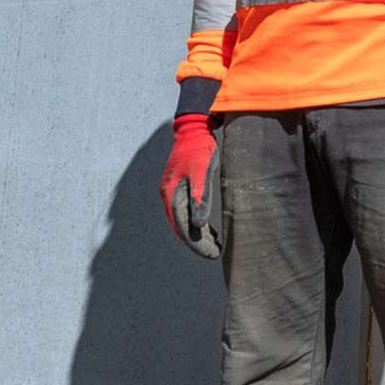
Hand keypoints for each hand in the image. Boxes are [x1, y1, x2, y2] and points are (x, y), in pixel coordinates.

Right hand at [159, 113, 221, 259]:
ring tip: (214, 247)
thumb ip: (200, 197)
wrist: (193, 129)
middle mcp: (169, 196)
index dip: (196, 243)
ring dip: (197, 235)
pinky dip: (197, 223)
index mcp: (172, 194)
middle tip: (215, 255)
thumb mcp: (202, 172)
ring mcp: (174, 192)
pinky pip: (187, 211)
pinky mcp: (182, 188)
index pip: (182, 226)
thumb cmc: (199, 149)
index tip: (211, 254)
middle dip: (197, 243)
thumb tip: (199, 225)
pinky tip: (208, 230)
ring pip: (184, 220)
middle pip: (181, 226)